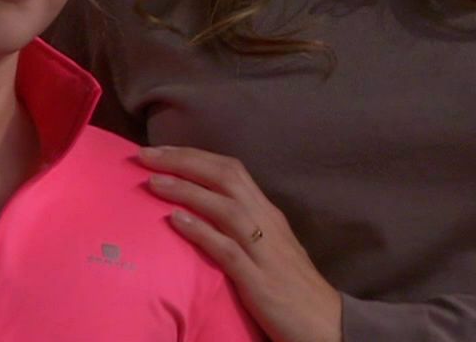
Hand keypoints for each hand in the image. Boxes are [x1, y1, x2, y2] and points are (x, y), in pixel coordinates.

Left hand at [138, 144, 343, 341]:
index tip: (162, 150)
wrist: (329, 324)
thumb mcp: (269, 249)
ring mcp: (264, 251)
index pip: (232, 170)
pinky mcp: (260, 281)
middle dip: (184, 161)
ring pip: (224, 207)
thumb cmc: (294, 289)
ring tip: (153, 181)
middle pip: (226, 177)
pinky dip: (201, 232)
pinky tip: (175, 221)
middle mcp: (267, 223)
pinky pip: (227, 250)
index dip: (195, 156)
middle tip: (146, 154)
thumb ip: (242, 229)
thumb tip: (202, 215)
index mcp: (268, 213)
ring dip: (187, 190)